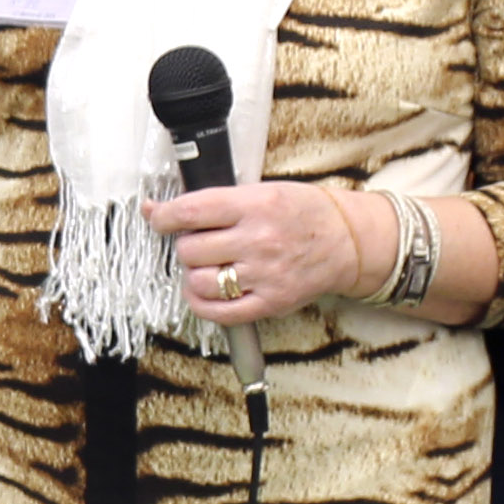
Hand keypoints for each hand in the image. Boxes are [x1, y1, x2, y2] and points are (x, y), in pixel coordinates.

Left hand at [150, 177, 374, 330]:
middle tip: (199, 241)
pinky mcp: (270, 302)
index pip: (191, 211)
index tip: (158, 217)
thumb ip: (212, 201)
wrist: (346, 241)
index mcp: (256, 204)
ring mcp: (265, 274)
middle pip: (191, 249)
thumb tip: (156, 209)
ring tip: (206, 265)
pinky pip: (219, 312)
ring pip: (199, 281)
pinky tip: (204, 291)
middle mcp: (259, 240)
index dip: (164, 216)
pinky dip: (201, 303)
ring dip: (193, 273)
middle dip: (186, 245)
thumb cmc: (302, 212)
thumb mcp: (262, 191)